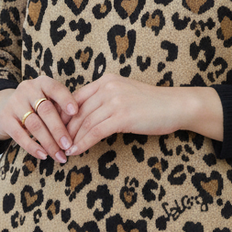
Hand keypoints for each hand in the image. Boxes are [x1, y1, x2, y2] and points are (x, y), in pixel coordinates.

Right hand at [0, 78, 78, 163]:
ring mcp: (14, 103)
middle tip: (68, 145)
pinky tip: (44, 155)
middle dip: (59, 130)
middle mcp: (27, 89)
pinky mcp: (4, 118)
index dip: (66, 100)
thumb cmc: (38, 106)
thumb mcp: (50, 101)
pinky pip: (19, 135)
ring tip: (59, 156)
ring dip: (48, 143)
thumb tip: (81, 127)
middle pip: (46, 110)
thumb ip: (62, 109)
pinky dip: (33, 147)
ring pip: (34, 125)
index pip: (55, 89)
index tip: (76, 112)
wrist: (6, 107)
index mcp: (43, 82)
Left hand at [65, 73, 222, 156]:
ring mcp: (115, 101)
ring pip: (84, 123)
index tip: (55, 129)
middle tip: (55, 144)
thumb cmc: (152, 104)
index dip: (62, 115)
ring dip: (71, 139)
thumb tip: (86, 116)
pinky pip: (95, 132)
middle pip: (77, 112)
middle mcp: (108, 87)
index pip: (75, 97)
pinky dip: (83, 143)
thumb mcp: (125, 94)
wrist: (176, 106)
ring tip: (63, 151)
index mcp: (107, 80)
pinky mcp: (122, 116)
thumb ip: (106, 99)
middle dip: (64, 130)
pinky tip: (76, 151)